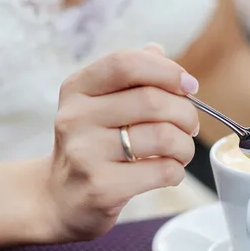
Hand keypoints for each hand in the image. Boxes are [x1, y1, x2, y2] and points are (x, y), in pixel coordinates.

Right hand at [43, 45, 199, 242]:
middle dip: (186, 113)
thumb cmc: (90, 146)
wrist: (58, 199)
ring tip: (181, 152)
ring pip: (163, 137)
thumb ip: (128, 77)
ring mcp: (86, 154)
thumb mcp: (98, 105)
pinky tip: (169, 172)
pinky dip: (177, 171)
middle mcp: (76, 118)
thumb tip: (158, 51)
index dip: (167, 71)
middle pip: (153, 101)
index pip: (126, 63)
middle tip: (190, 126)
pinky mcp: (101, 187)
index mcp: (77, 89)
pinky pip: (161, 171)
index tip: (189, 86)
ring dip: (185, 146)